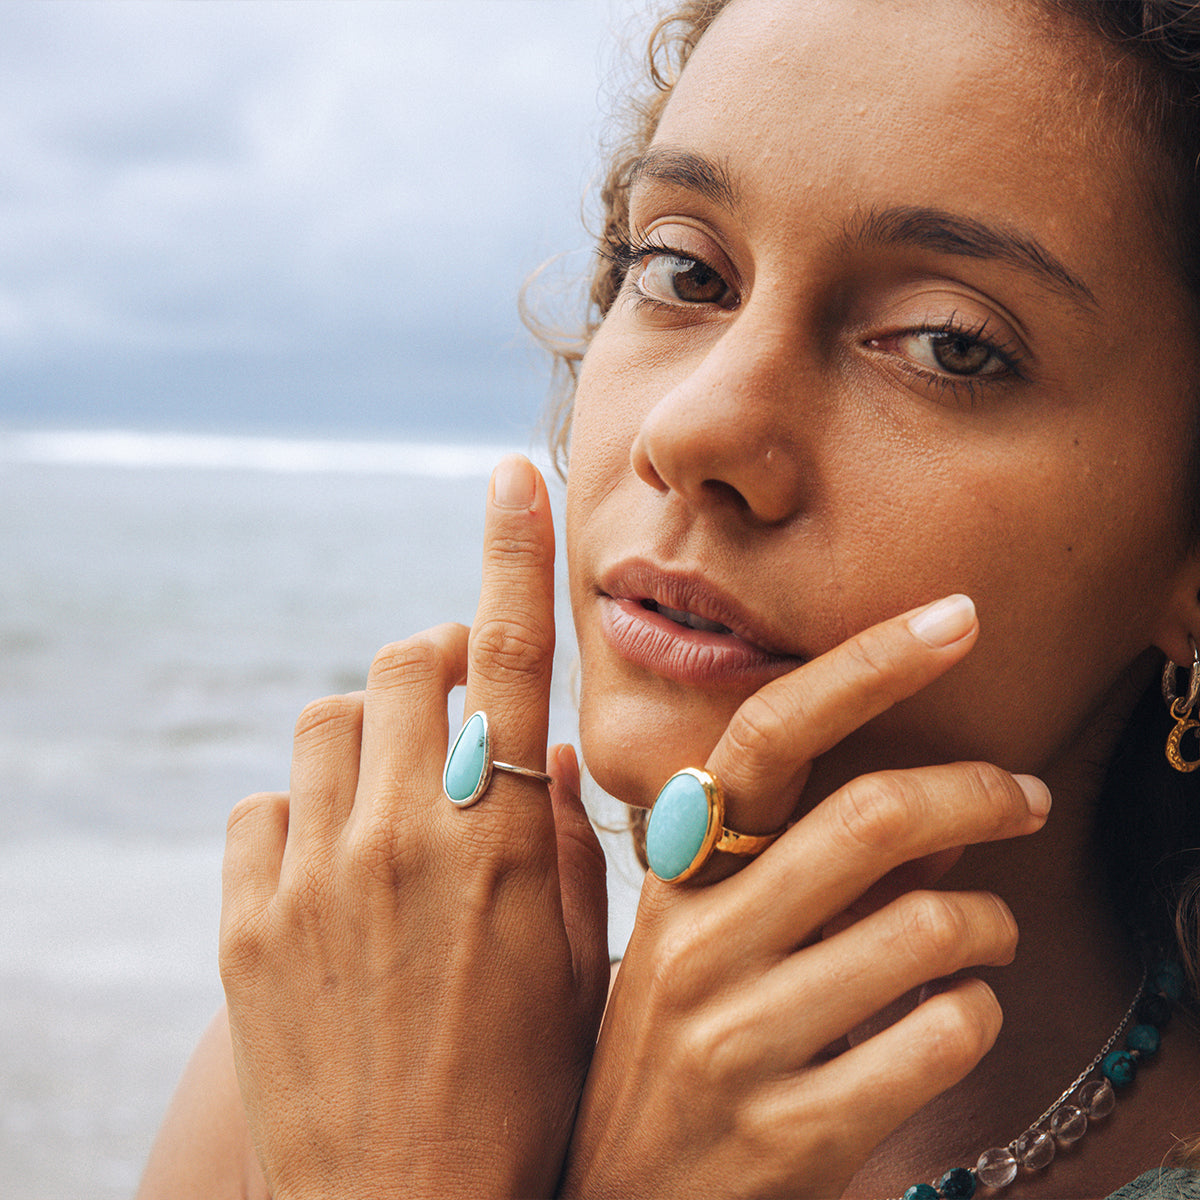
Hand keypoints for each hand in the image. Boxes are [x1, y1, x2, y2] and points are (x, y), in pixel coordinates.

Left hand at [219, 456, 608, 1199]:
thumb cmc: (523, 1088)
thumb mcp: (580, 961)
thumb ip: (564, 838)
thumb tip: (547, 751)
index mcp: (498, 841)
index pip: (512, 658)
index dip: (513, 553)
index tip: (511, 474)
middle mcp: (399, 838)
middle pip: (399, 665)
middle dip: (431, 660)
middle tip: (458, 702)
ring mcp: (310, 879)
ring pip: (324, 725)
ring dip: (367, 734)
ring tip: (396, 793)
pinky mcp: (245, 926)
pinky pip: (261, 811)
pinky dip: (302, 812)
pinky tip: (334, 864)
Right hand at [561, 597, 1049, 1198]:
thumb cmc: (662, 1054)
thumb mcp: (686, 941)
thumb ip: (767, 859)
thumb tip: (893, 796)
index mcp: (671, 876)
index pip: (766, 735)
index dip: (866, 666)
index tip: (954, 621)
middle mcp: (698, 942)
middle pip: (872, 818)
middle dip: (981, 792)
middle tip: (1027, 793)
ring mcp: (740, 1037)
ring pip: (928, 929)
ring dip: (991, 925)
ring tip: (988, 936)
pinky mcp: (791, 1129)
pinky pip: (938, 1036)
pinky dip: (975, 1014)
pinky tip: (954, 1017)